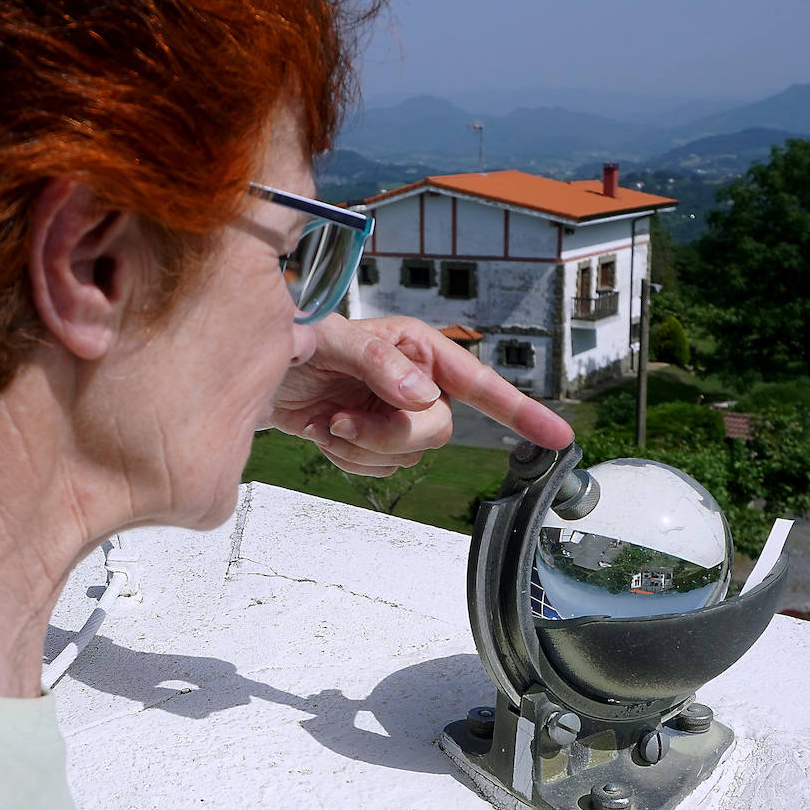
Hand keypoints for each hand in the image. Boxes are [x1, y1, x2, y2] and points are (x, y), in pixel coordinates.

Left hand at [263, 315, 573, 475]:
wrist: (252, 375)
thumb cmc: (289, 341)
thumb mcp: (327, 340)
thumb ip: (376, 362)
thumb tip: (422, 394)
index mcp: (418, 348)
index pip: (479, 383)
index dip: (521, 412)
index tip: (557, 436)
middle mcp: (414, 381)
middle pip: (437, 431)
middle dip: (389, 434)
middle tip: (343, 419)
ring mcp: (393, 413)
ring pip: (407, 456)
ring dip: (361, 446)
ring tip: (327, 419)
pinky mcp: (372, 439)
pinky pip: (379, 469)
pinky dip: (348, 458)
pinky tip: (325, 433)